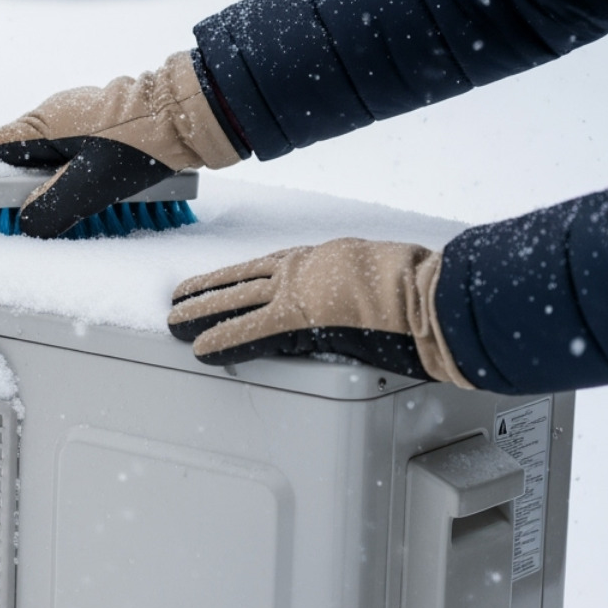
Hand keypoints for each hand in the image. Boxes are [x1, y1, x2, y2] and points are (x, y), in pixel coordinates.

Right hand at [0, 50, 243, 236]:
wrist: (194, 114)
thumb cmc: (146, 143)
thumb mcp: (94, 185)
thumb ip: (53, 209)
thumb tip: (24, 226)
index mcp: (41, 124)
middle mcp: (52, 116)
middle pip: (12, 158)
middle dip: (2, 190)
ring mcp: (76, 120)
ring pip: (40, 160)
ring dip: (36, 189)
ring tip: (41, 219)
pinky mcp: (98, 129)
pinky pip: (65, 158)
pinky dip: (60, 182)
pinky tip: (74, 203)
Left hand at [167, 238, 470, 383]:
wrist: (433, 293)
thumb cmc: (426, 291)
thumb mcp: (386, 280)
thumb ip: (361, 295)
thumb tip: (365, 309)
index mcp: (326, 258)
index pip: (272, 268)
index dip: (242, 277)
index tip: (224, 281)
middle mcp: (305, 269)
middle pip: (244, 279)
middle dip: (209, 290)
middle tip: (180, 297)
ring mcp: (299, 291)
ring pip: (236, 300)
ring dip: (202, 313)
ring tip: (174, 321)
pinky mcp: (297, 316)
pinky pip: (249, 330)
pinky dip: (222, 340)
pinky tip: (200, 348)